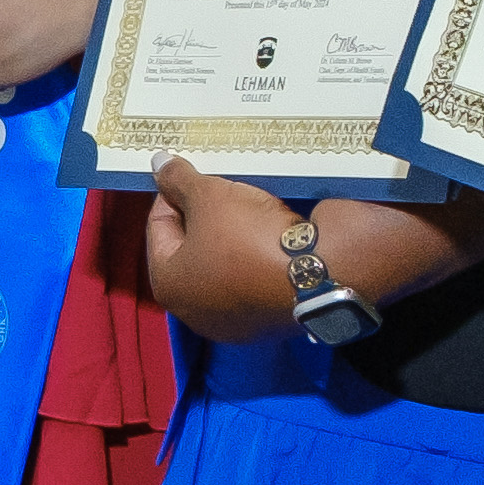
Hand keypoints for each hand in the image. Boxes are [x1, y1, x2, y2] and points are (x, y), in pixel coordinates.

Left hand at [140, 166, 477, 338]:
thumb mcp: (210, 196)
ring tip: (244, 201)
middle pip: (191, 248)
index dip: (172, 193)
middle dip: (202, 214)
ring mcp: (237, 320)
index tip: (191, 171)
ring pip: (225, 264)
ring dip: (232, 233)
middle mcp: (196, 313)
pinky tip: (269, 227)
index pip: (157, 227)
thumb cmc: (251, 237)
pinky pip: (255, 277)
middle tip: (217, 184)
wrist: (326, 271)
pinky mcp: (272, 319)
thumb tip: (158, 164)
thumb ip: (179, 179)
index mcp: (169, 286)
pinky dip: (258, 253)